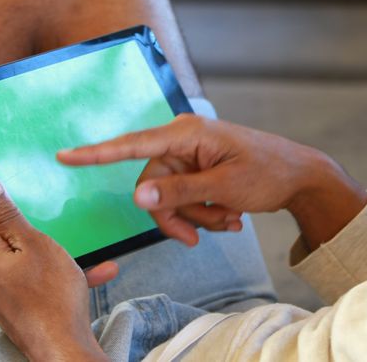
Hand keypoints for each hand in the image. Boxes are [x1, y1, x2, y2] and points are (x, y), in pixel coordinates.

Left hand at [0, 175, 112, 360]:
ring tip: (83, 248)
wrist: (63, 350)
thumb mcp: (34, 243)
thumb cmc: (53, 298)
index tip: (24, 187)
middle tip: (57, 220)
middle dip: (29, 223)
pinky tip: (92, 270)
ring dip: (50, 249)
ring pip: (18, 255)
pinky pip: (28, 278)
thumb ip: (6, 213)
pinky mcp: (7, 304)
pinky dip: (53, 272)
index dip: (0, 193)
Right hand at [58, 114, 366, 248]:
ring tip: (228, 222)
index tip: (65, 156)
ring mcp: (189, 155)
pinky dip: (203, 213)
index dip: (96, 153)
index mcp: (186, 133)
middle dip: (178, 214)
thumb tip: (137, 196)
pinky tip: (229, 217)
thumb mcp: (224, 187)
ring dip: (195, 217)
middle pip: (152, 186)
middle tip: (205, 233)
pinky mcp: (196, 168)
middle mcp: (182, 139)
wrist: (301, 177)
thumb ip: (178, 192)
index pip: (132, 144)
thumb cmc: (268, 173)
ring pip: (168, 197)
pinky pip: (183, 197)